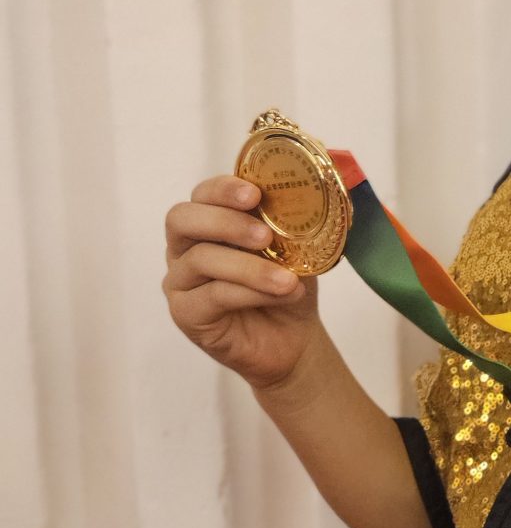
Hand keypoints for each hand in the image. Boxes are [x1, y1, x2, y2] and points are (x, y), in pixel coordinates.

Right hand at [163, 174, 322, 391]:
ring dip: (250, 267)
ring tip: (288, 278)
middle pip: (182, 219)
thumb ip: (291, 220)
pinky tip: (282, 294)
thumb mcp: (294, 247)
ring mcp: (179, 281)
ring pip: (201, 260)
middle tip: (265, 235)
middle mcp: (184, 247)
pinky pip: (212, 296)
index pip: (202, 194)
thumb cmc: (286, 284)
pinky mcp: (185, 314)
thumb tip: (314, 193)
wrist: (293, 338)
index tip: (255, 194)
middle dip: (226, 222)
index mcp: (208, 221)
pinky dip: (251, 293)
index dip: (223, 189)